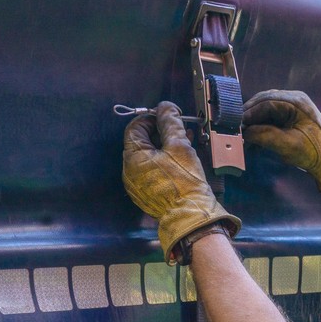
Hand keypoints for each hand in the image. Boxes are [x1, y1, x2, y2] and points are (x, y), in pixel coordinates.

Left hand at [123, 103, 240, 262]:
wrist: (191, 215)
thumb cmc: (185, 181)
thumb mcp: (179, 145)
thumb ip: (170, 122)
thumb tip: (165, 107)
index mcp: (133, 157)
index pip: (135, 128)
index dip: (150, 118)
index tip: (167, 116)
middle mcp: (129, 171)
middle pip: (141, 142)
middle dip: (159, 132)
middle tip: (177, 129)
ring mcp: (136, 184)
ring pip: (147, 157)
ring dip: (163, 146)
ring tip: (183, 141)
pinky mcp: (146, 193)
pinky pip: (151, 171)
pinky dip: (162, 161)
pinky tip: (179, 159)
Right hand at [241, 89, 320, 191]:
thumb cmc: (312, 151)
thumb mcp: (287, 145)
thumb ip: (265, 136)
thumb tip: (244, 132)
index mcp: (296, 102)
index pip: (265, 102)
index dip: (248, 114)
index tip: (236, 126)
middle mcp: (293, 99)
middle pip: (263, 101)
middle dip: (248, 115)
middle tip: (236, 129)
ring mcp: (292, 105)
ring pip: (264, 107)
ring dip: (253, 120)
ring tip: (243, 134)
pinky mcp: (289, 114)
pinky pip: (269, 114)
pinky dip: (260, 123)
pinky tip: (252, 136)